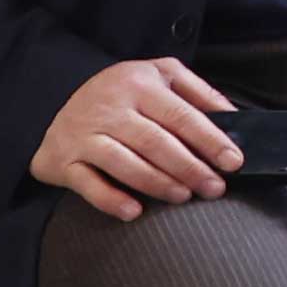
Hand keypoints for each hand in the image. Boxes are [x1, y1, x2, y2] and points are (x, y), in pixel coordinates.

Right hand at [31, 55, 244, 217]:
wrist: (52, 98)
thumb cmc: (121, 91)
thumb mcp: (159, 74)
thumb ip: (198, 92)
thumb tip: (235, 117)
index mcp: (139, 84)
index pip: (181, 115)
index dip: (210, 140)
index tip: (233, 162)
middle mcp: (110, 108)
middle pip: (155, 141)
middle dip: (189, 167)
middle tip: (214, 188)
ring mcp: (84, 134)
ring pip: (124, 162)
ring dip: (157, 183)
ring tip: (183, 196)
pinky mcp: (63, 160)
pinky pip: (87, 183)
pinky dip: (110, 199)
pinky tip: (134, 211)